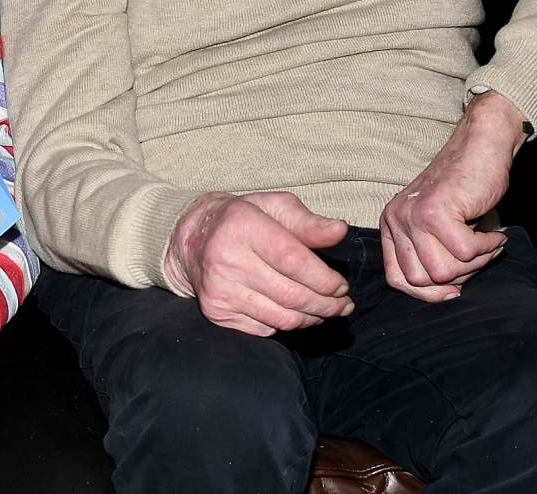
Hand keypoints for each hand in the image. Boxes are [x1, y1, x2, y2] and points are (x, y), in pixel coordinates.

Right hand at [163, 191, 352, 336]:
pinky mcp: (216, 312)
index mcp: (242, 225)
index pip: (293, 261)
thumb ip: (308, 221)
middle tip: (344, 304)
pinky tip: (296, 313)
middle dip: (327, 304)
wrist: (193, 240)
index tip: (342, 286)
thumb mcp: (273, 207)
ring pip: (282, 318)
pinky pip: (265, 330)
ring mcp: (219, 289)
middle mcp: (225, 258)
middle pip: (292, 294)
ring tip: (326, 310)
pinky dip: (287, 325)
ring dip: (312, 318)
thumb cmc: (243, 220)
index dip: (325, 279)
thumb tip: (340, 230)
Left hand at [379, 89, 523, 301]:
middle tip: (477, 255)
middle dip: (458, 277)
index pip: (397, 280)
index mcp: (392, 226)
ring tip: (486, 242)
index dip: (428, 293)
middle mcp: (396, 220)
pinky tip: (496, 234)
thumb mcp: (439, 226)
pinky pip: (465, 252)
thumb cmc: (466, 189)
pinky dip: (487, 247)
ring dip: (475, 262)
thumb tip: (445, 296)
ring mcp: (413, 216)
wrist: (481, 147)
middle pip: (422, 281)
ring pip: (444, 270)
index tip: (455, 288)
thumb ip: (433, 256)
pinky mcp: (436, 211)